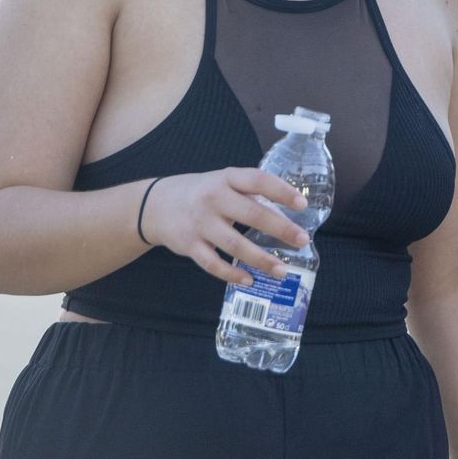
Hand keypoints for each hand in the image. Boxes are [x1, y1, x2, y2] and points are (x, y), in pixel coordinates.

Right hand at [140, 169, 309, 284]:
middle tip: (302, 240)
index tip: (302, 205)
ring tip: (282, 270)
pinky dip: (232, 274)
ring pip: (235, 244)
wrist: (155, 205)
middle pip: (252, 214)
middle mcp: (213, 198)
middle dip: (280, 228)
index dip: (282, 191)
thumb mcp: (223, 182)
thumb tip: (287, 210)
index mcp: (226, 179)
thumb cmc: (201, 193)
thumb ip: (250, 192)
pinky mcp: (189, 245)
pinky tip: (249, 279)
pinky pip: (213, 264)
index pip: (258, 180)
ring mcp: (200, 223)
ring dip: (261, 259)